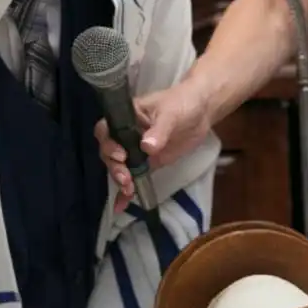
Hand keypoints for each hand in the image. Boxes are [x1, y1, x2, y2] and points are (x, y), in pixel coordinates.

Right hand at [94, 78, 212, 211]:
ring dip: (120, 180)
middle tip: (126, 178)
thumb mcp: (171, 113)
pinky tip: (122, 205)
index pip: (106, 130)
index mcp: (126, 117)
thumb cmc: (182, 103)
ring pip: (119, 167)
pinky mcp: (147, 163)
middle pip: (109, 152)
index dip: (108, 144)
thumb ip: (159, 130)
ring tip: (129, 190)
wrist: (201, 112)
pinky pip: (134, 176)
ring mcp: (135, 149)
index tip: (120, 155)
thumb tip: (147, 147)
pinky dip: (127, 191)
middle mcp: (126, 134)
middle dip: (115, 167)